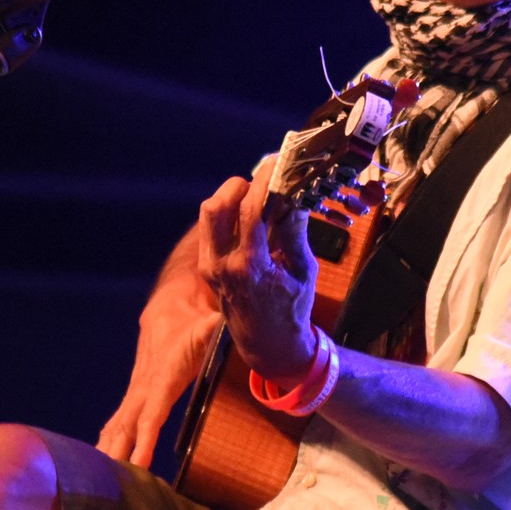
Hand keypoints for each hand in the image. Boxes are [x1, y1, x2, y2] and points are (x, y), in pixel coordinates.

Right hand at [97, 246, 221, 466]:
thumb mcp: (210, 322)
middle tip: (111, 487)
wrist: (173, 302)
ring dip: (108, 451)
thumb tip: (226, 324)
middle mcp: (144, 385)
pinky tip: (102, 457)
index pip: (151, 414)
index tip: (139, 464)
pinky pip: (119, 419)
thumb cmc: (196, 317)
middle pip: (127, 427)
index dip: (145, 439)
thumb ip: (218, 327)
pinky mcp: (137, 390)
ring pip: (118, 425)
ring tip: (99, 482)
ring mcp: (137, 388)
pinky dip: (109, 439)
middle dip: (118, 455)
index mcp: (163, 376)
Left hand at [194, 171, 319, 384]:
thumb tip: (294, 196)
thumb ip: (294, 232)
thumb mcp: (303, 271)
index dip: (263, 181)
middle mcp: (222, 265)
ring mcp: (210, 267)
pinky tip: (250, 217)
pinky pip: (211, 230)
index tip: (276, 164)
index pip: (249, 209)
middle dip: (239, 186)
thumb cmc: (291, 311)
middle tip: (264, 182)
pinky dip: (228, 215)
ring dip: (230, 199)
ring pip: (209, 215)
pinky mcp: (207, 268)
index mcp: (250, 266)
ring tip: (256, 199)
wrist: (269, 345)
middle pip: (216, 207)